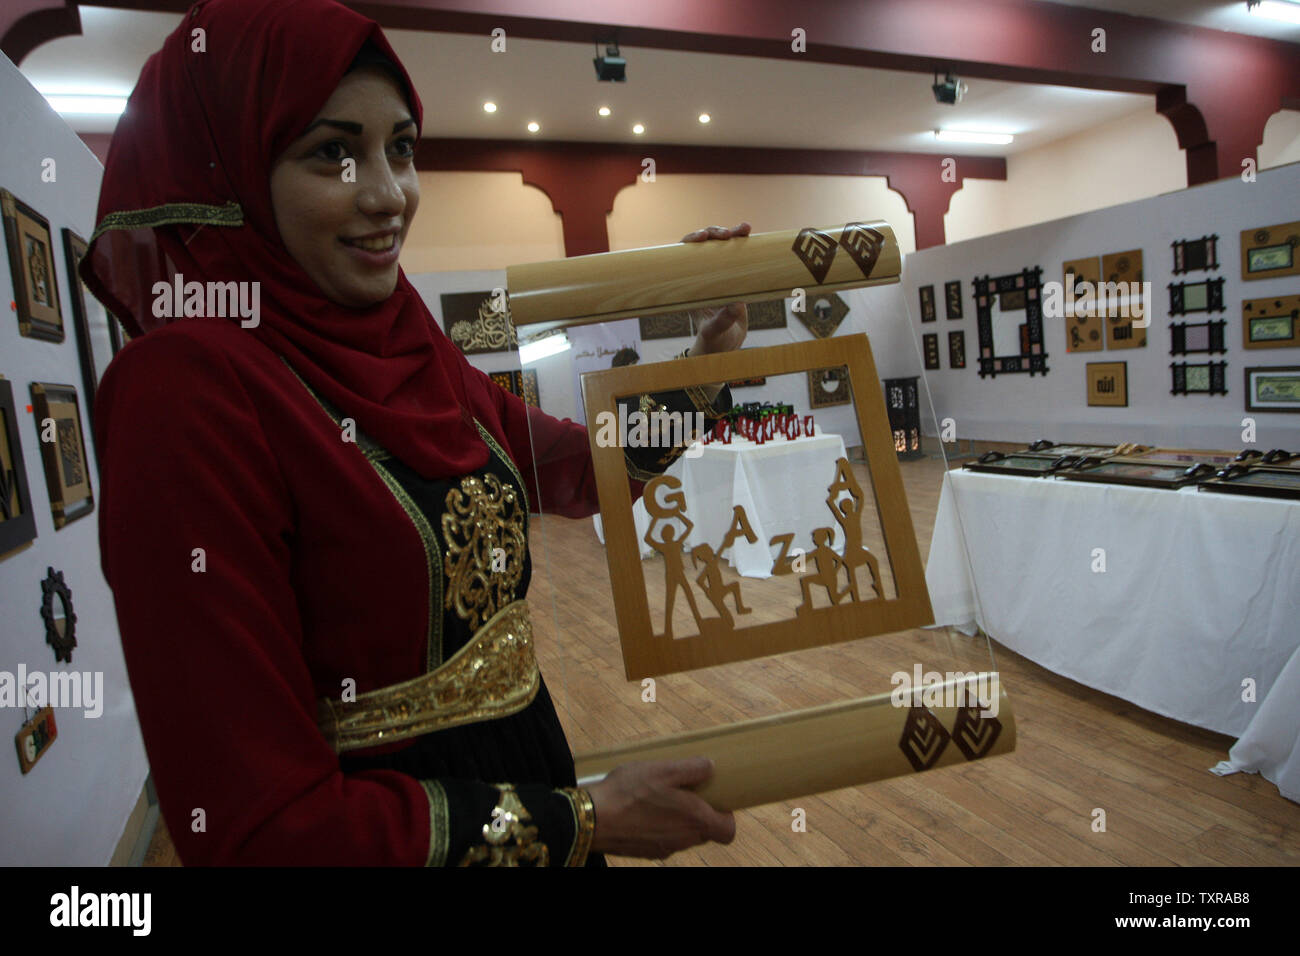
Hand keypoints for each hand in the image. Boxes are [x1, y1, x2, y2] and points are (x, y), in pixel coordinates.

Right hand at [586, 756, 735, 859]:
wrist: (592, 819)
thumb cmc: (630, 792)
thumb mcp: (664, 769)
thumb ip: (693, 768)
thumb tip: (711, 767)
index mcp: (695, 821)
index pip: (727, 831)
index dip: (725, 815)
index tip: (713, 798)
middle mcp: (683, 840)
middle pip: (704, 832)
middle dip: (699, 813)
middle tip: (683, 791)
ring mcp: (664, 849)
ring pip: (683, 835)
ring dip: (678, 820)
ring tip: (658, 798)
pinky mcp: (646, 852)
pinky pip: (663, 839)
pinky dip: (659, 827)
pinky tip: (642, 811)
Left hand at [679, 222, 751, 356]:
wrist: (725, 344)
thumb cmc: (713, 340)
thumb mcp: (715, 332)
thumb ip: (722, 320)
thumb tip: (735, 305)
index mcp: (688, 284)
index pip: (684, 255)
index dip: (691, 240)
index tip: (703, 237)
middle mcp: (702, 274)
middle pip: (704, 245)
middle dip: (715, 233)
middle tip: (728, 234)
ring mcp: (718, 273)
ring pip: (722, 246)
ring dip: (733, 234)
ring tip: (745, 229)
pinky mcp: (734, 275)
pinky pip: (738, 255)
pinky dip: (744, 244)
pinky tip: (751, 236)